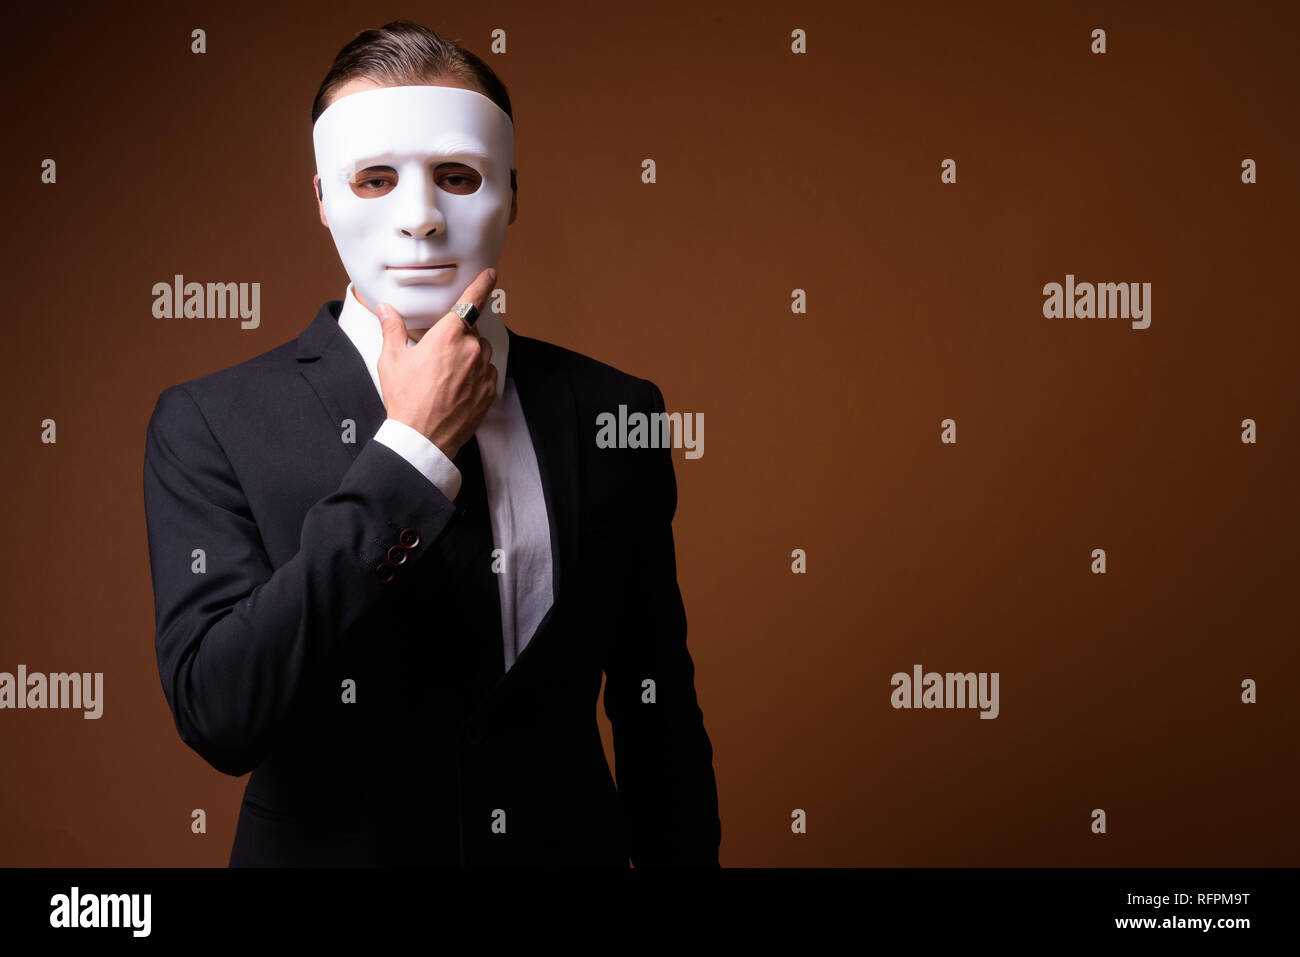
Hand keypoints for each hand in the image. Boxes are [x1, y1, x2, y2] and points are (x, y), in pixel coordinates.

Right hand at [375, 268, 497, 460]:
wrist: (423, 438)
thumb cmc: (405, 400)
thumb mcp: (391, 360)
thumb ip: (392, 329)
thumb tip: (385, 309)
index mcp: (447, 336)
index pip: (470, 302)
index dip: (482, 285)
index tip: (491, 275)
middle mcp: (471, 350)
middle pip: (471, 332)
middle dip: (458, 338)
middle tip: (437, 358)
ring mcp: (483, 371)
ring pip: (482, 353)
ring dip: (470, 356)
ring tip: (446, 376)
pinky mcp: (490, 391)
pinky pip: (487, 374)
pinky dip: (477, 375)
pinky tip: (458, 388)